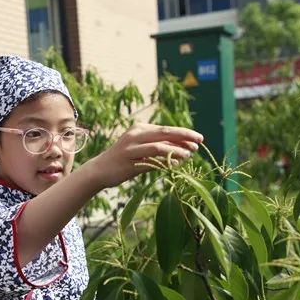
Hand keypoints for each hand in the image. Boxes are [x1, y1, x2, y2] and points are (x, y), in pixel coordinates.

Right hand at [85, 124, 202, 188]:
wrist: (99, 170)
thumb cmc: (123, 161)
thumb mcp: (141, 150)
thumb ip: (159, 149)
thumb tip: (183, 151)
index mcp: (139, 129)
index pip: (166, 129)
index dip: (183, 133)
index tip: (198, 138)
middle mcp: (135, 135)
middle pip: (165, 133)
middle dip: (184, 136)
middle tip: (200, 141)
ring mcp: (131, 148)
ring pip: (159, 146)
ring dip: (177, 149)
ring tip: (190, 154)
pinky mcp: (129, 161)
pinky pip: (151, 160)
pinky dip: (165, 161)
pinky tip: (177, 164)